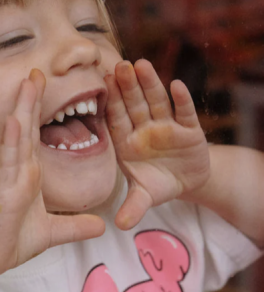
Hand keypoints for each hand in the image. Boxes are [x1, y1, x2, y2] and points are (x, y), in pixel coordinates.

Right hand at [0, 69, 104, 280]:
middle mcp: (18, 170)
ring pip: (17, 137)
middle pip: (26, 127)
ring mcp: (8, 177)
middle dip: (31, 99)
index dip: (39, 111)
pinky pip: (7, 161)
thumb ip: (75, 226)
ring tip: (27, 82)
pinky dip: (11, 140)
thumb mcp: (52, 232)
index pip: (35, 136)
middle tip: (36, 70)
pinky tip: (14, 120)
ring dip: (22, 109)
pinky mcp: (1, 190)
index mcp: (29, 174)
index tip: (45, 86)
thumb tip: (101, 226)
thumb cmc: (9, 242)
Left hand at [105, 59, 209, 230]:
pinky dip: (181, 100)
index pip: (117, 118)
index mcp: (127, 141)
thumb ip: (133, 207)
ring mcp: (166, 126)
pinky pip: (184, 113)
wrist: (187, 182)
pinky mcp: (189, 129)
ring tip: (142, 65)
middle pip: (134, 104)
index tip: (102, 84)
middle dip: (127, 86)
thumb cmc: (157, 183)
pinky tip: (177, 85)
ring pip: (156, 102)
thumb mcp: (145, 196)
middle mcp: (144, 129)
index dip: (111, 102)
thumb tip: (121, 226)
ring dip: (150, 84)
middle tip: (118, 65)